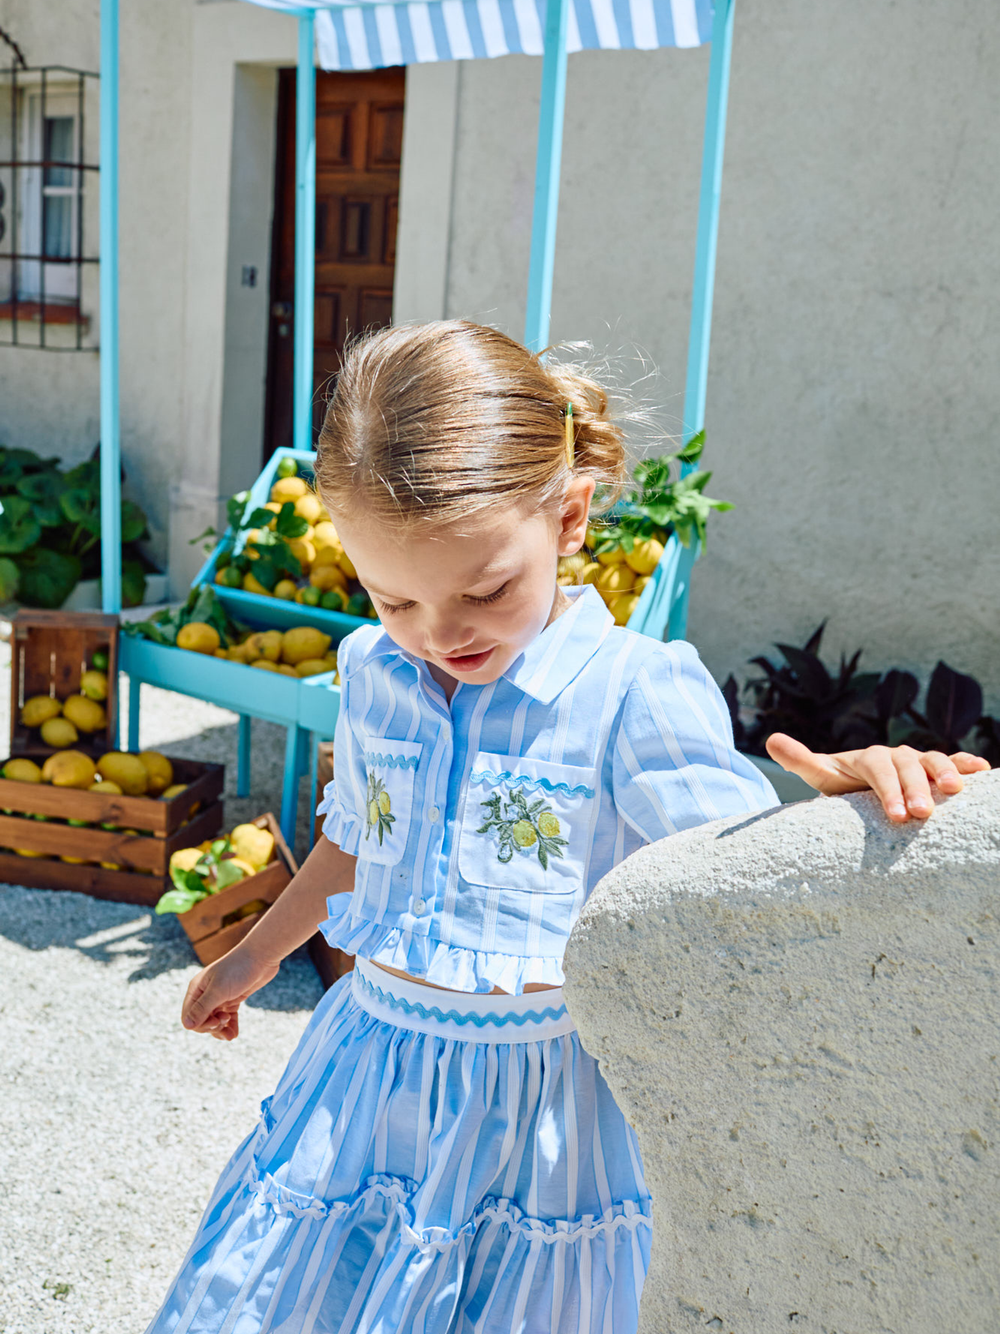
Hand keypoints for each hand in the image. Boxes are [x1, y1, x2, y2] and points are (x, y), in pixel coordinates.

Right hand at [181, 944, 278, 1040]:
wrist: (261, 956)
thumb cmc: (237, 969)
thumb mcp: (218, 990)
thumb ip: (202, 1008)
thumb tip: (186, 1026)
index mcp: (197, 989)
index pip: (189, 1016)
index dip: (200, 1025)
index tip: (215, 1022)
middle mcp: (206, 993)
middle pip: (202, 1020)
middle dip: (212, 1027)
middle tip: (225, 1020)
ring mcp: (220, 996)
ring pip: (215, 1021)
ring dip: (221, 1030)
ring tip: (231, 1035)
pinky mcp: (233, 998)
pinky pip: (227, 1017)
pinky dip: (230, 1026)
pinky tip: (234, 1034)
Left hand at [765, 732, 990, 822]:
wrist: (859, 785)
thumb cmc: (840, 786)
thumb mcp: (820, 776)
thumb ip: (800, 760)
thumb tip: (770, 739)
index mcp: (867, 758)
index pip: (878, 769)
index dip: (888, 789)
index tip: (896, 816)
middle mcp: (894, 755)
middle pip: (907, 766)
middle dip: (916, 789)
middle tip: (922, 815)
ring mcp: (916, 760)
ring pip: (932, 760)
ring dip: (944, 774)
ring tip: (955, 793)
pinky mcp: (933, 768)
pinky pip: (952, 761)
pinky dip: (965, 763)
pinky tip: (981, 770)